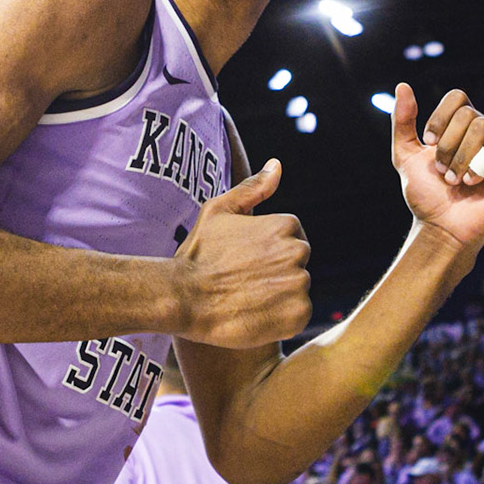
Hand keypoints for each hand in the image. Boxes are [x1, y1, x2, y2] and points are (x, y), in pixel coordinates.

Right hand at [173, 162, 311, 347]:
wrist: (184, 298)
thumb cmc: (198, 254)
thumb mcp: (218, 211)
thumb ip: (251, 188)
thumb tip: (276, 165)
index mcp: (285, 225)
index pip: (290, 239)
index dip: (265, 252)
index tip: (244, 262)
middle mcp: (297, 251)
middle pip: (296, 263)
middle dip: (275, 271)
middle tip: (244, 282)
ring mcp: (299, 284)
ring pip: (297, 289)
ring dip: (278, 295)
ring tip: (247, 298)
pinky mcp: (298, 314)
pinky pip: (299, 315)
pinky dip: (281, 317)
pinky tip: (255, 314)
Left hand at [392, 86, 483, 251]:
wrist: (442, 227)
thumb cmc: (428, 194)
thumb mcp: (405, 155)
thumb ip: (403, 122)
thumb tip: (403, 86)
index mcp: (463, 125)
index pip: (458, 98)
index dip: (440, 119)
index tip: (430, 145)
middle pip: (469, 114)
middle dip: (449, 145)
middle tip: (444, 172)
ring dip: (462, 157)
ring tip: (457, 180)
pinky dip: (481, 163)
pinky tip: (474, 181)